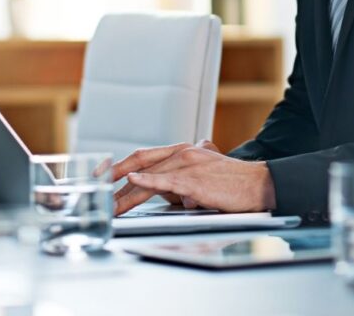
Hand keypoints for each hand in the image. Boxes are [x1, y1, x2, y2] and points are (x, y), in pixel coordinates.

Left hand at [112, 140, 275, 215]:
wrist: (257, 184)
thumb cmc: (231, 183)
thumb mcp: (202, 174)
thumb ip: (182, 181)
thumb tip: (169, 195)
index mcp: (182, 150)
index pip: (143, 154)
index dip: (120, 164)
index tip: (101, 174)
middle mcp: (182, 152)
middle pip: (139, 163)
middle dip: (114, 176)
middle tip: (95, 188)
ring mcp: (188, 164)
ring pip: (149, 175)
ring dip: (124, 191)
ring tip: (108, 202)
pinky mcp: (196, 180)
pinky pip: (167, 180)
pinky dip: (149, 180)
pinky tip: (135, 180)